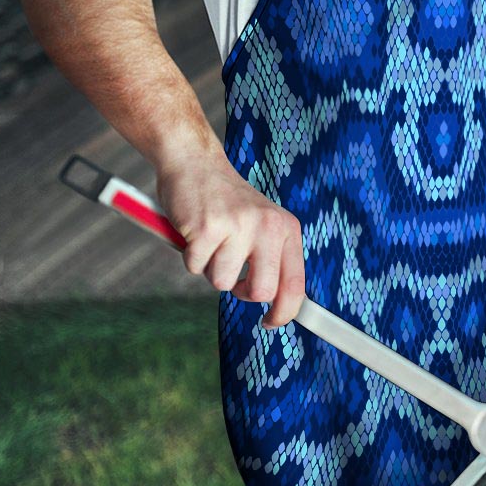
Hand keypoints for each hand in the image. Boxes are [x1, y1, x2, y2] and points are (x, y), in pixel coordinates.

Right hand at [156, 152, 304, 328]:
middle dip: (242, 292)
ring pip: (222, 282)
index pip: (295, 283)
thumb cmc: (227, 203)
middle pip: (262, 291)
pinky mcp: (207, 228)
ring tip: (211, 241)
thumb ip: (272, 259)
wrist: (195, 163)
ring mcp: (238, 226)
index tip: (271, 322)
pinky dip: (190, 256)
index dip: (285, 312)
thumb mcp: (262, 224)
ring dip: (211, 268)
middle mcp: (268, 226)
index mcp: (286, 228)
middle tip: (232, 275)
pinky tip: (195, 232)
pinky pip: (195, 267)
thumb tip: (279, 305)